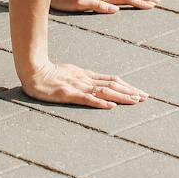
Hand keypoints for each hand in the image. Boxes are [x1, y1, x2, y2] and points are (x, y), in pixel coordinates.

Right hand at [20, 61, 147, 108]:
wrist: (33, 71)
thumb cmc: (49, 73)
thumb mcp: (70, 73)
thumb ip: (84, 79)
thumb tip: (98, 86)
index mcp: (86, 75)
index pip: (112, 80)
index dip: (127, 86)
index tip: (140, 92)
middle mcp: (86, 79)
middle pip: (113, 85)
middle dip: (130, 91)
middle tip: (146, 98)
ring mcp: (78, 86)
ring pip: (104, 91)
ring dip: (121, 96)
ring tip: (135, 101)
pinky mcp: (69, 94)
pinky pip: (87, 98)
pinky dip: (100, 102)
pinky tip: (110, 106)